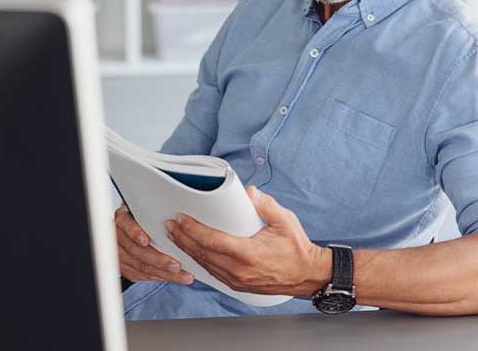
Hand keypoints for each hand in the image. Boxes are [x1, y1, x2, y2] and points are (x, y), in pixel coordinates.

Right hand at [115, 205, 194, 284]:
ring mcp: (120, 254)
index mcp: (124, 219)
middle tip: (176, 265)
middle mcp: (119, 237)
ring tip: (182, 275)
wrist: (131, 230)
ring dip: (163, 272)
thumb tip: (179, 219)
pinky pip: (141, 275)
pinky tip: (172, 277)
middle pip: (136, 251)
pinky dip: (158, 277)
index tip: (146, 240)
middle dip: (158, 260)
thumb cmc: (145, 219)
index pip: (126, 225)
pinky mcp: (125, 268)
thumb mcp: (148, 212)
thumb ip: (157, 215)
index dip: (135, 233)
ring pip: (141, 267)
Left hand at [166, 186, 330, 296]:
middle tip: (170, 225)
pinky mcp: (237, 285)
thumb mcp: (285, 221)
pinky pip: (212, 273)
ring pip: (205, 265)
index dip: (193, 230)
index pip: (212, 241)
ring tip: (175, 236)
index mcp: (248, 254)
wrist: (307, 275)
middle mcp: (239, 270)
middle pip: (202, 254)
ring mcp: (237, 280)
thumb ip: (266, 205)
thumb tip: (248, 192)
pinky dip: (199, 261)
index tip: (180, 218)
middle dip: (183, 238)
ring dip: (187, 250)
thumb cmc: (297, 249)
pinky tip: (191, 252)